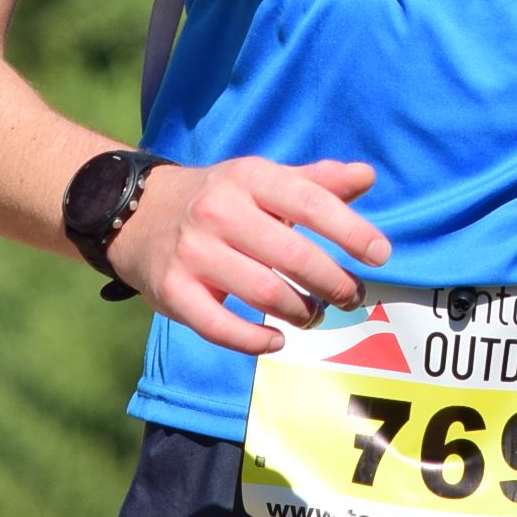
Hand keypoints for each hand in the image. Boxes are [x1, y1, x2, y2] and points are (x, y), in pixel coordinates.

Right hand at [107, 157, 390, 355]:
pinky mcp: (172, 291)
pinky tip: (277, 339)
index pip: (310, 202)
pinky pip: (219, 326)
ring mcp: (193, 253)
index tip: (381, 255)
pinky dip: (255, 340)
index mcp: (249, 178)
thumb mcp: (263, 179)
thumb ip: (316, 182)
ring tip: (315, 314)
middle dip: (332, 282)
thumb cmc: (220, 198)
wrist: (135, 213)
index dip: (350, 230)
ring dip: (300, 311)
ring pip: (262, 292)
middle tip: (352, 297)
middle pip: (292, 254)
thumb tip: (367, 176)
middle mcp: (220, 211)